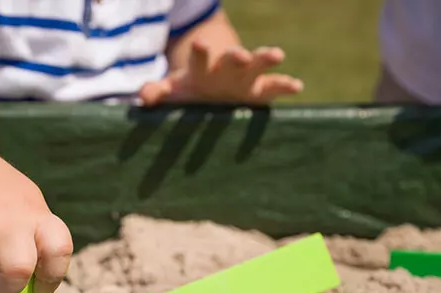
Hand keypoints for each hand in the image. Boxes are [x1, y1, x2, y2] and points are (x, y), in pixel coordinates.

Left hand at [139, 41, 302, 105]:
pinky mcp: (259, 89)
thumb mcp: (173, 89)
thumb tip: (143, 98)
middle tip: (241, 54)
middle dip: (236, 57)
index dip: (200, 54)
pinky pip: (273, 86)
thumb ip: (158, 92)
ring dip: (265, 60)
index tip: (199, 45)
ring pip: (257, 66)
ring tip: (277, 54)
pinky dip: (285, 85)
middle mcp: (225, 69)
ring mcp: (245, 77)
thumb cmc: (191, 87)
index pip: (200, 59)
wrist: (212, 80)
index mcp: (202, 69)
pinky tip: (297, 86)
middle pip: (232, 59)